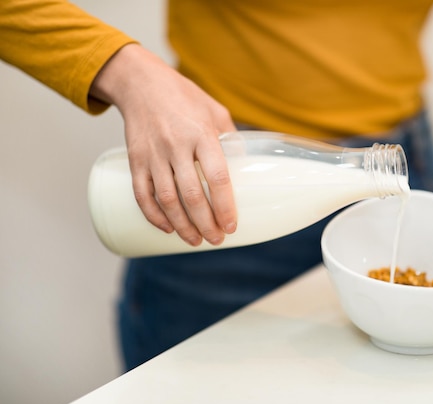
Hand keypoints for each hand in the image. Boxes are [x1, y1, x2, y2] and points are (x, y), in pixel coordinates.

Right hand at [90, 44, 236, 246]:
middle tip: (217, 239)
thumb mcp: (215, 110)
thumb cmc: (184, 96)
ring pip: (167, 200)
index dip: (225, 206)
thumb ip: (230, 138)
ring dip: (182, 226)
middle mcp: (177, 146)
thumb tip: (245, 166)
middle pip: (192, 196)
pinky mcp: (134, 159)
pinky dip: (154, 215)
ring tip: (196, 240)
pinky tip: (167, 228)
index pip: (217, 177)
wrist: (140, 82)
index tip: (232, 225)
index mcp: (202, 134)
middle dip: (206, 224)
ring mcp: (153, 154)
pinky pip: (141, 194)